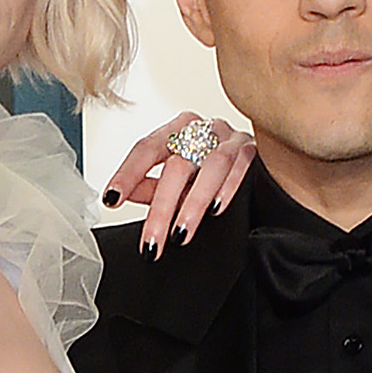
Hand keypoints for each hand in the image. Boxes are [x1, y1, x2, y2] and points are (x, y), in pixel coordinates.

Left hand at [99, 114, 255, 256]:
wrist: (258, 153)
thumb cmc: (208, 164)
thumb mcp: (176, 175)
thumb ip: (151, 184)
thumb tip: (125, 194)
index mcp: (177, 130)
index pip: (147, 148)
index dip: (128, 173)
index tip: (112, 198)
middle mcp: (201, 130)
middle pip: (177, 165)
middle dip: (161, 209)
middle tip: (151, 242)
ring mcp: (228, 138)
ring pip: (209, 167)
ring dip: (193, 204)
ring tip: (180, 235)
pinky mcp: (252, 150)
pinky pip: (239, 167)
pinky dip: (227, 188)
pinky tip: (216, 210)